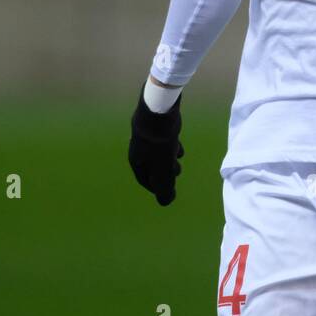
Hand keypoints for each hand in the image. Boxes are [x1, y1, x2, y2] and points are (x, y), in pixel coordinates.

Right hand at [129, 85, 184, 205]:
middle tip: (176, 175)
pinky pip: (163, 141)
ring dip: (168, 160)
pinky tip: (178, 147)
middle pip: (151, 166)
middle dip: (164, 173)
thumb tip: (166, 202)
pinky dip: (171, 147)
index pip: (145, 180)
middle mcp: (138, 149)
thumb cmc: (159, 145)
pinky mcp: (155, 126)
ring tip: (178, 161)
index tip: (166, 191)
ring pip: (158, 153)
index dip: (156, 188)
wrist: (158, 113)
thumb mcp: (163, 170)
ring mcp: (146, 137)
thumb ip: (165, 187)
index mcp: (136, 161)